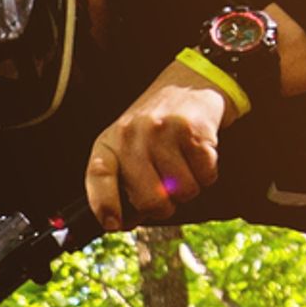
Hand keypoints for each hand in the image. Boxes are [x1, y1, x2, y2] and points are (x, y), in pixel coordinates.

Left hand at [84, 58, 237, 231]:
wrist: (190, 82)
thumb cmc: (156, 126)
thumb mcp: (128, 145)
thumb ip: (123, 182)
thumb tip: (123, 223)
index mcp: (110, 142)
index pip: (98, 176)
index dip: (104, 204)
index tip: (112, 224)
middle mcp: (132, 135)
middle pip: (149, 199)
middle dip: (164, 207)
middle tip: (167, 193)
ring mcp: (162, 132)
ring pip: (183, 192)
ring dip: (189, 189)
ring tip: (183, 165)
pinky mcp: (193, 130)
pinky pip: (205, 176)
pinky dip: (207, 175)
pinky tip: (198, 156)